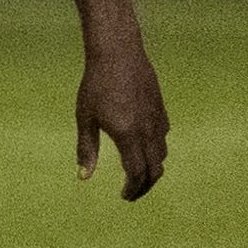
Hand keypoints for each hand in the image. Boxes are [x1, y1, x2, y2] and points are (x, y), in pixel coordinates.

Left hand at [75, 16, 168, 200]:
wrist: (118, 51)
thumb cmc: (96, 83)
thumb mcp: (86, 117)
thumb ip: (87, 149)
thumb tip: (83, 177)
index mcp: (128, 135)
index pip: (137, 173)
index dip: (132, 189)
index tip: (124, 196)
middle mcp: (147, 130)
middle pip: (154, 169)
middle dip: (145, 186)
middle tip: (132, 193)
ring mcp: (157, 119)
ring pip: (162, 154)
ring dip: (152, 169)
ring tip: (139, 174)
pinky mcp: (160, 108)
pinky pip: (164, 137)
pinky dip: (157, 150)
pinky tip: (144, 148)